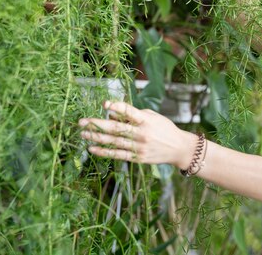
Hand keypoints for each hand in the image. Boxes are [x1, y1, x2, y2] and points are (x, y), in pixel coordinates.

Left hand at [78, 101, 194, 167]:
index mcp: (147, 120)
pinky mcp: (138, 157)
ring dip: (96, 137)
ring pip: (113, 142)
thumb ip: (133, 115)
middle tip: (82, 122)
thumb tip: (112, 115)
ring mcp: (139, 147)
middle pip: (116, 128)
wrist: (179, 148)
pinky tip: (92, 148)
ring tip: (83, 134)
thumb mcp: (153, 117)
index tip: (104, 104)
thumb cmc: (165, 129)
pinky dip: (104, 151)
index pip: (130, 112)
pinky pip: (117, 154)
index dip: (117, 107)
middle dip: (97, 124)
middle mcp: (142, 134)